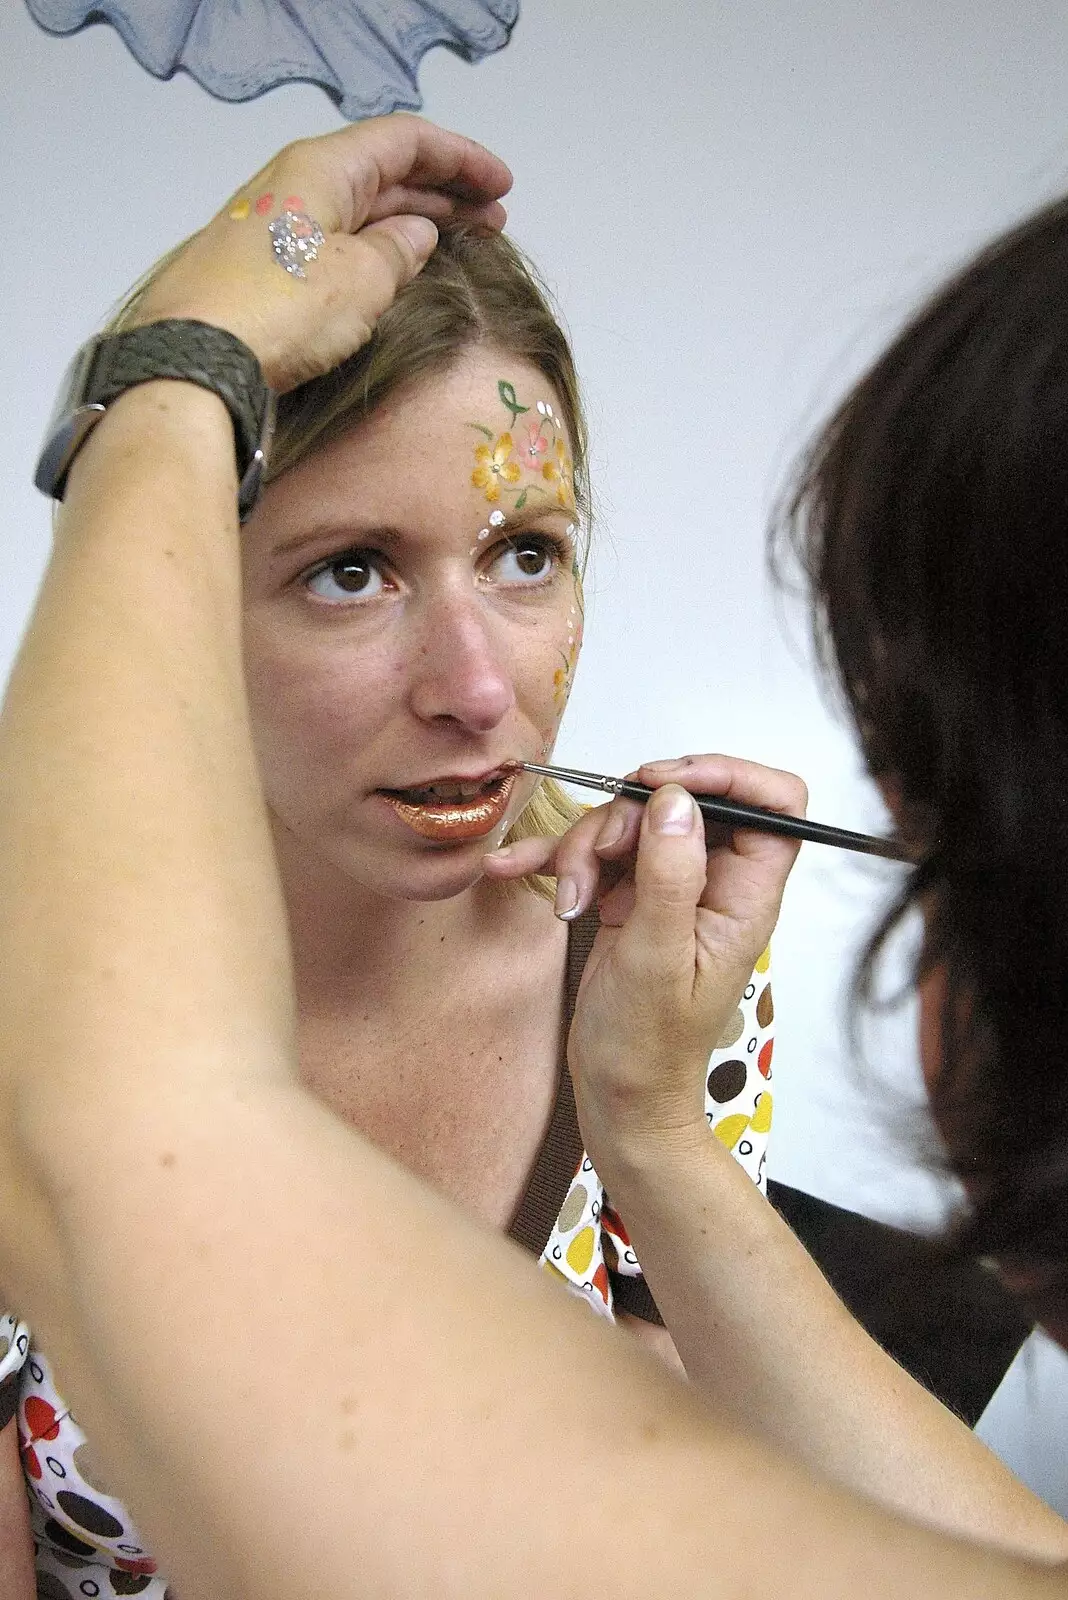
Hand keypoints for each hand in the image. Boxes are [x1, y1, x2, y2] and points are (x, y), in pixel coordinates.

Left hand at [125, 114, 511, 391]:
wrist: (195, 361)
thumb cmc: (280, 309)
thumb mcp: (362, 277)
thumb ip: (399, 251)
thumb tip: (415, 237)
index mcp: (320, 167)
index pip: (404, 141)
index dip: (460, 160)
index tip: (502, 187)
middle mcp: (295, 189)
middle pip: (382, 176)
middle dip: (443, 195)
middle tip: (493, 222)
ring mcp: (276, 233)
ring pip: (359, 214)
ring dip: (413, 226)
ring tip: (460, 247)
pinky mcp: (264, 277)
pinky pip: (335, 249)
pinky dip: (377, 254)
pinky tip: (399, 275)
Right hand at [484, 755, 804, 1174]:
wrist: (619, 1097)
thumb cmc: (649, 1047)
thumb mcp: (658, 959)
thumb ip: (671, 875)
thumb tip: (678, 802)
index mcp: (745, 896)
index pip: (774, 805)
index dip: (727, 776)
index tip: (664, 785)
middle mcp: (714, 883)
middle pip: (685, 801)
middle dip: (628, 815)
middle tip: (599, 855)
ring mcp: (669, 886)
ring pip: (631, 821)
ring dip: (584, 846)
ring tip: (569, 898)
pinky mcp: (629, 896)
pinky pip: (594, 854)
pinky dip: (555, 858)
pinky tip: (514, 865)